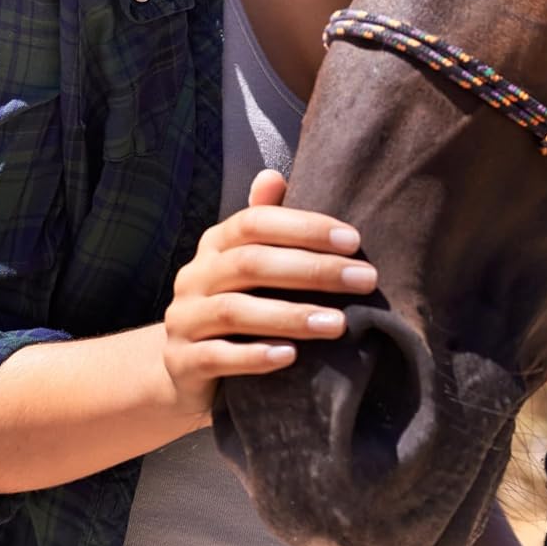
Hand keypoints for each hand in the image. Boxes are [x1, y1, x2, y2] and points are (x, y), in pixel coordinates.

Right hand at [160, 169, 374, 421]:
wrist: (184, 370)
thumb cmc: (233, 304)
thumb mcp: (247, 263)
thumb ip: (266, 224)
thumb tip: (273, 176)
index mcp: (215, 244)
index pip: (256, 221)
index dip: (304, 227)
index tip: (354, 241)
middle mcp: (194, 276)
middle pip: (252, 264)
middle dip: (313, 271)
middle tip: (364, 280)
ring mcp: (183, 320)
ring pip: (235, 311)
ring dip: (291, 316)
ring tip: (338, 324)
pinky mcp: (181, 363)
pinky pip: (216, 357)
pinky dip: (254, 357)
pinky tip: (291, 357)